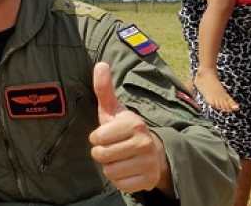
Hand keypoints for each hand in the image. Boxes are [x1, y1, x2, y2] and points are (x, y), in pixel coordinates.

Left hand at [89, 63, 172, 195]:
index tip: (105, 135)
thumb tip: (100, 64)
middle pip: (101, 156)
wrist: (153, 151)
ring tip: (120, 158)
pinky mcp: (150, 180)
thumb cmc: (125, 129)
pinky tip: (127, 169)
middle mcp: (144, 142)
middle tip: (112, 147)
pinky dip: (120, 180)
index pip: (97, 138)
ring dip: (110, 167)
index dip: (96, 138)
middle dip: (102, 153)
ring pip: (110, 171)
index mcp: (134, 123)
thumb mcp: (114, 110)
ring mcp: (149, 162)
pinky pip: (121, 185)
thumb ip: (104, 89)